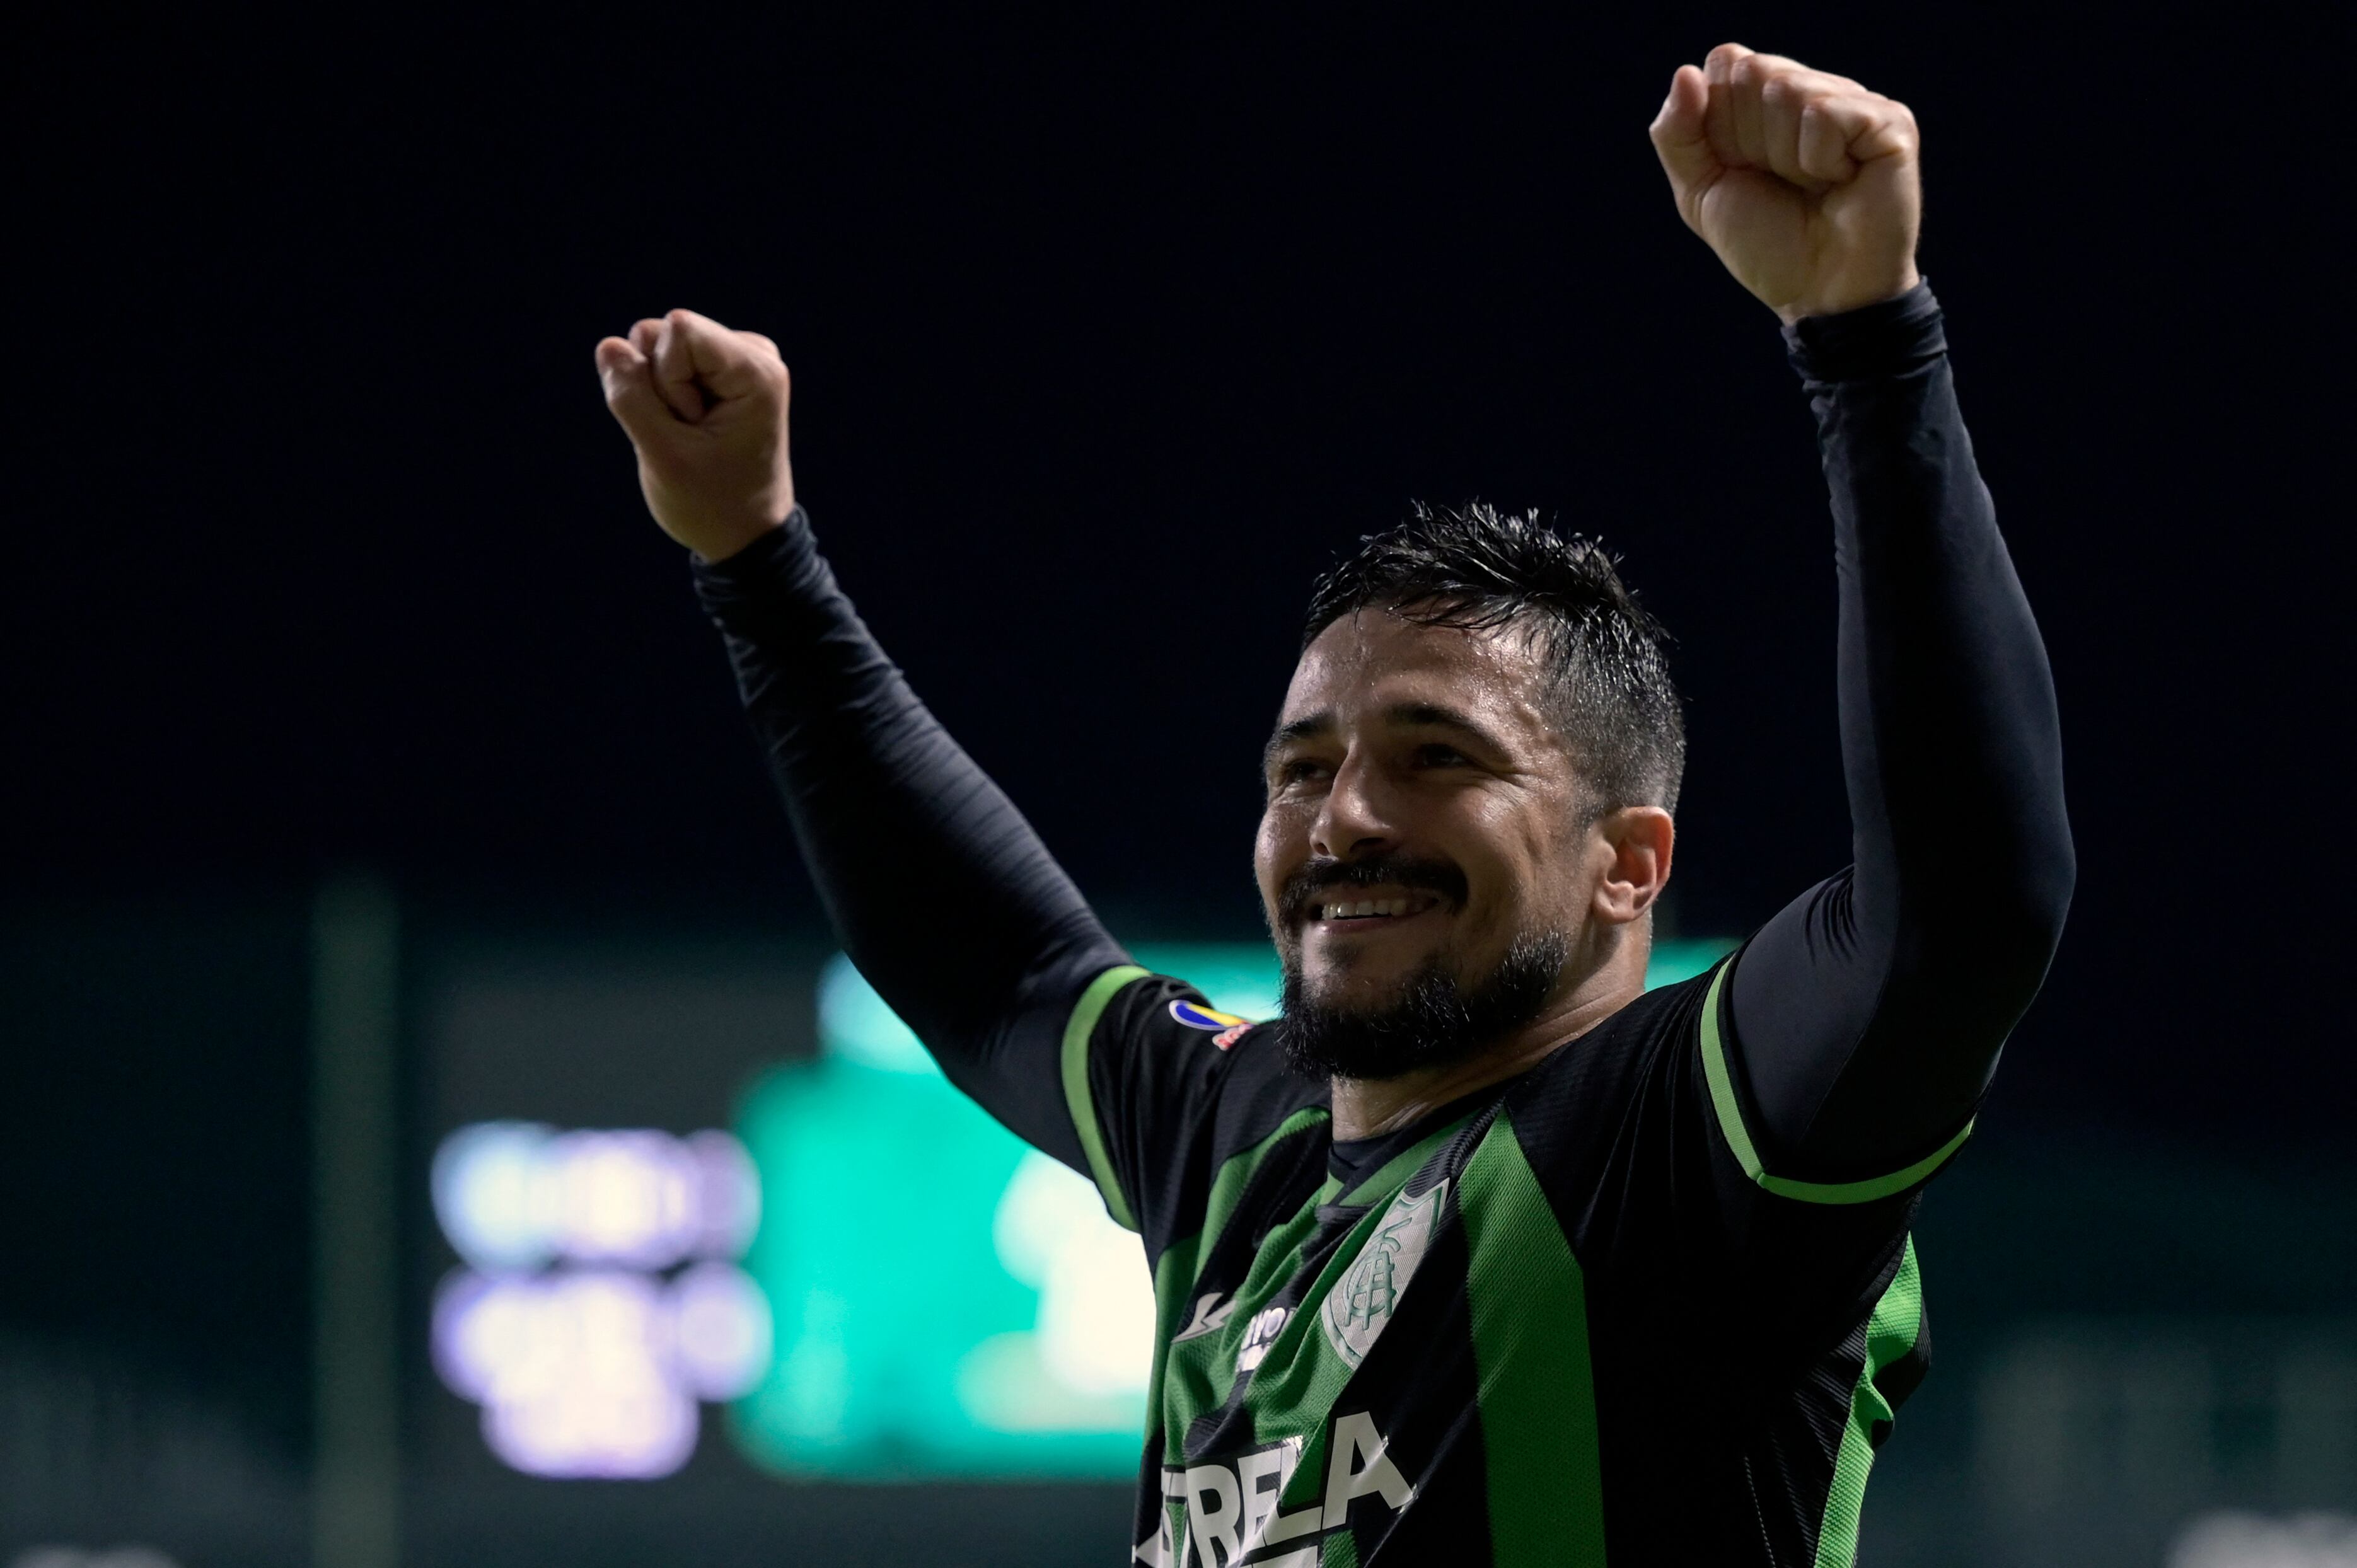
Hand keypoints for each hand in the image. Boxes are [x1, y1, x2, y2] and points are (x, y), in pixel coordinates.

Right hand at [596, 310, 793, 561]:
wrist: (745, 534)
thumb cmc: (712, 504)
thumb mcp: (664, 457)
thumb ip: (631, 398)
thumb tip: (609, 346)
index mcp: (756, 369)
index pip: (677, 329)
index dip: (664, 379)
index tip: (692, 424)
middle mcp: (753, 353)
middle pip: (663, 333)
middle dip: (658, 385)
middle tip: (690, 433)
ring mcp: (735, 358)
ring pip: (656, 345)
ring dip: (657, 393)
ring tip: (690, 433)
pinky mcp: (716, 370)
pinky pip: (660, 361)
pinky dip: (662, 397)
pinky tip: (687, 428)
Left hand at [1649, 44, 1921, 323]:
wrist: (1817, 293)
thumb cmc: (1766, 244)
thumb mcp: (1699, 192)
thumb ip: (1677, 134)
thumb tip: (1686, 73)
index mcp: (1766, 98)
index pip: (1725, 62)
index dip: (1718, 123)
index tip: (1741, 168)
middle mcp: (1811, 90)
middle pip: (1754, 70)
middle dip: (1749, 140)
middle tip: (1780, 182)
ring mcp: (1854, 101)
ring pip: (1788, 90)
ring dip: (1785, 155)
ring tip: (1812, 186)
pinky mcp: (1888, 120)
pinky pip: (1825, 113)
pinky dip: (1818, 160)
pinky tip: (1840, 182)